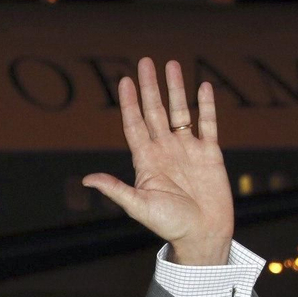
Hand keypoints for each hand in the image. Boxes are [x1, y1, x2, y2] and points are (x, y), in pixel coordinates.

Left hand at [82, 57, 233, 265]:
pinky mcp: (210, 153)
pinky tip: (202, 86)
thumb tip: (87, 179)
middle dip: (150, 87)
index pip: (134, 125)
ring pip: (180, 112)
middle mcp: (165, 151)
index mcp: (146, 161)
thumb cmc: (169, 224)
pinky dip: (205, 106)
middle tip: (144, 62)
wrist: (203, 234)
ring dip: (175, 89)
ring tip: (171, 64)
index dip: (128, 104)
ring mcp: (187, 150)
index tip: (122, 81)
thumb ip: (116, 189)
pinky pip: (208, 124)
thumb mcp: (138, 206)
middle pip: (155, 111)